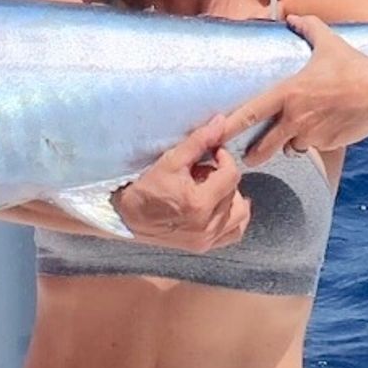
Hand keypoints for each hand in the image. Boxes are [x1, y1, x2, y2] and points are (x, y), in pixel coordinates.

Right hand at [114, 114, 249, 252]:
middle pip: (235, 193)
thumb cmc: (146, 188)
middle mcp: (207, 225)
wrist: (127, 217)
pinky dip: (232, 218)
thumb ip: (199, 141)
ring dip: (231, 198)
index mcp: (199, 203)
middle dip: (223, 177)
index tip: (213, 152)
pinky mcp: (203, 246)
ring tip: (212, 190)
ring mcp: (206, 239)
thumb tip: (221, 122)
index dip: (225, 158)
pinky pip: (233, 233)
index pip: (231, 175)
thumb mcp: (171, 160)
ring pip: (240, 214)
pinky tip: (220, 207)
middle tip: (204, 171)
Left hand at [229, 15, 367, 164]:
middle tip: (246, 156)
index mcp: (288, 93)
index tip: (214, 135)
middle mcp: (296, 117)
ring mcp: (312, 134)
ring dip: (287, 143)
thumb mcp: (329, 42)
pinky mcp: (327, 144)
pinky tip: (320, 128)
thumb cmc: (354, 65)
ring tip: (292, 133)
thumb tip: (293, 17)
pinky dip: (310, 142)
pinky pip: (311, 147)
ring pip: (289, 147)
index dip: (229, 126)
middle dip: (253, 154)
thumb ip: (307, 27)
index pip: (250, 113)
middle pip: (263, 145)